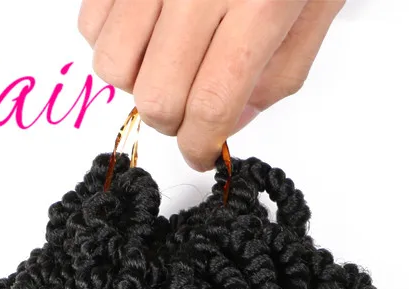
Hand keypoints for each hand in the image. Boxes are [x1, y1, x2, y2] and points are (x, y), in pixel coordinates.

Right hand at [78, 0, 344, 169]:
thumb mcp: (318, 3)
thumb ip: (279, 72)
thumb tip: (229, 123)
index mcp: (260, 2)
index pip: (211, 105)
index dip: (201, 146)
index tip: (203, 153)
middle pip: (156, 97)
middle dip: (173, 120)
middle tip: (191, 106)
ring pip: (112, 66)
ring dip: (138, 80)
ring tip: (167, 58)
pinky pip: (89, 21)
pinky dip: (111, 38)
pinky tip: (146, 23)